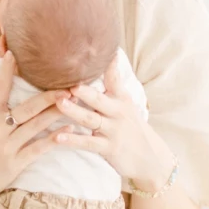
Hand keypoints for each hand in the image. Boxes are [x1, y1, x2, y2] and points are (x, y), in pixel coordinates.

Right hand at [0, 51, 68, 208]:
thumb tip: (1, 83)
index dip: (6, 71)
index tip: (15, 54)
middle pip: (28, 107)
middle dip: (51, 95)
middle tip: (70, 84)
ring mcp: (6, 147)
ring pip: (37, 125)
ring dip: (58, 113)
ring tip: (75, 102)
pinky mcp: (14, 164)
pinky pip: (39, 148)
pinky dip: (55, 138)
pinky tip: (70, 130)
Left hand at [51, 54, 172, 191]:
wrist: (150, 157)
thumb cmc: (131, 126)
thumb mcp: (126, 103)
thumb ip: (113, 82)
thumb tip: (108, 55)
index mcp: (121, 99)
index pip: (114, 78)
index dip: (108, 65)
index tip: (102, 51)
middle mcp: (117, 112)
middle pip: (99, 99)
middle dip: (84, 91)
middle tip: (70, 82)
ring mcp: (113, 131)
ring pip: (91, 120)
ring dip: (75, 111)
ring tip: (60, 103)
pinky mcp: (108, 148)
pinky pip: (88, 143)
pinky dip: (73, 140)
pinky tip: (58, 137)